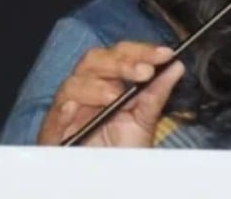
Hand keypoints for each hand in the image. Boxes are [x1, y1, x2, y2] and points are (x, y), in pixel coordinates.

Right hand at [37, 42, 184, 146]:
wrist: (109, 179)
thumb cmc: (123, 149)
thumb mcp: (145, 120)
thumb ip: (157, 93)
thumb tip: (176, 66)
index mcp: (109, 82)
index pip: (120, 54)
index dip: (141, 51)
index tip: (165, 54)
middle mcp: (88, 90)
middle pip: (94, 61)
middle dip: (121, 62)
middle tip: (144, 72)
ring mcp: (69, 110)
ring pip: (72, 84)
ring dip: (95, 86)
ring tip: (114, 96)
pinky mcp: (54, 132)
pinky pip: (53, 117)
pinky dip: (64, 110)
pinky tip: (74, 108)